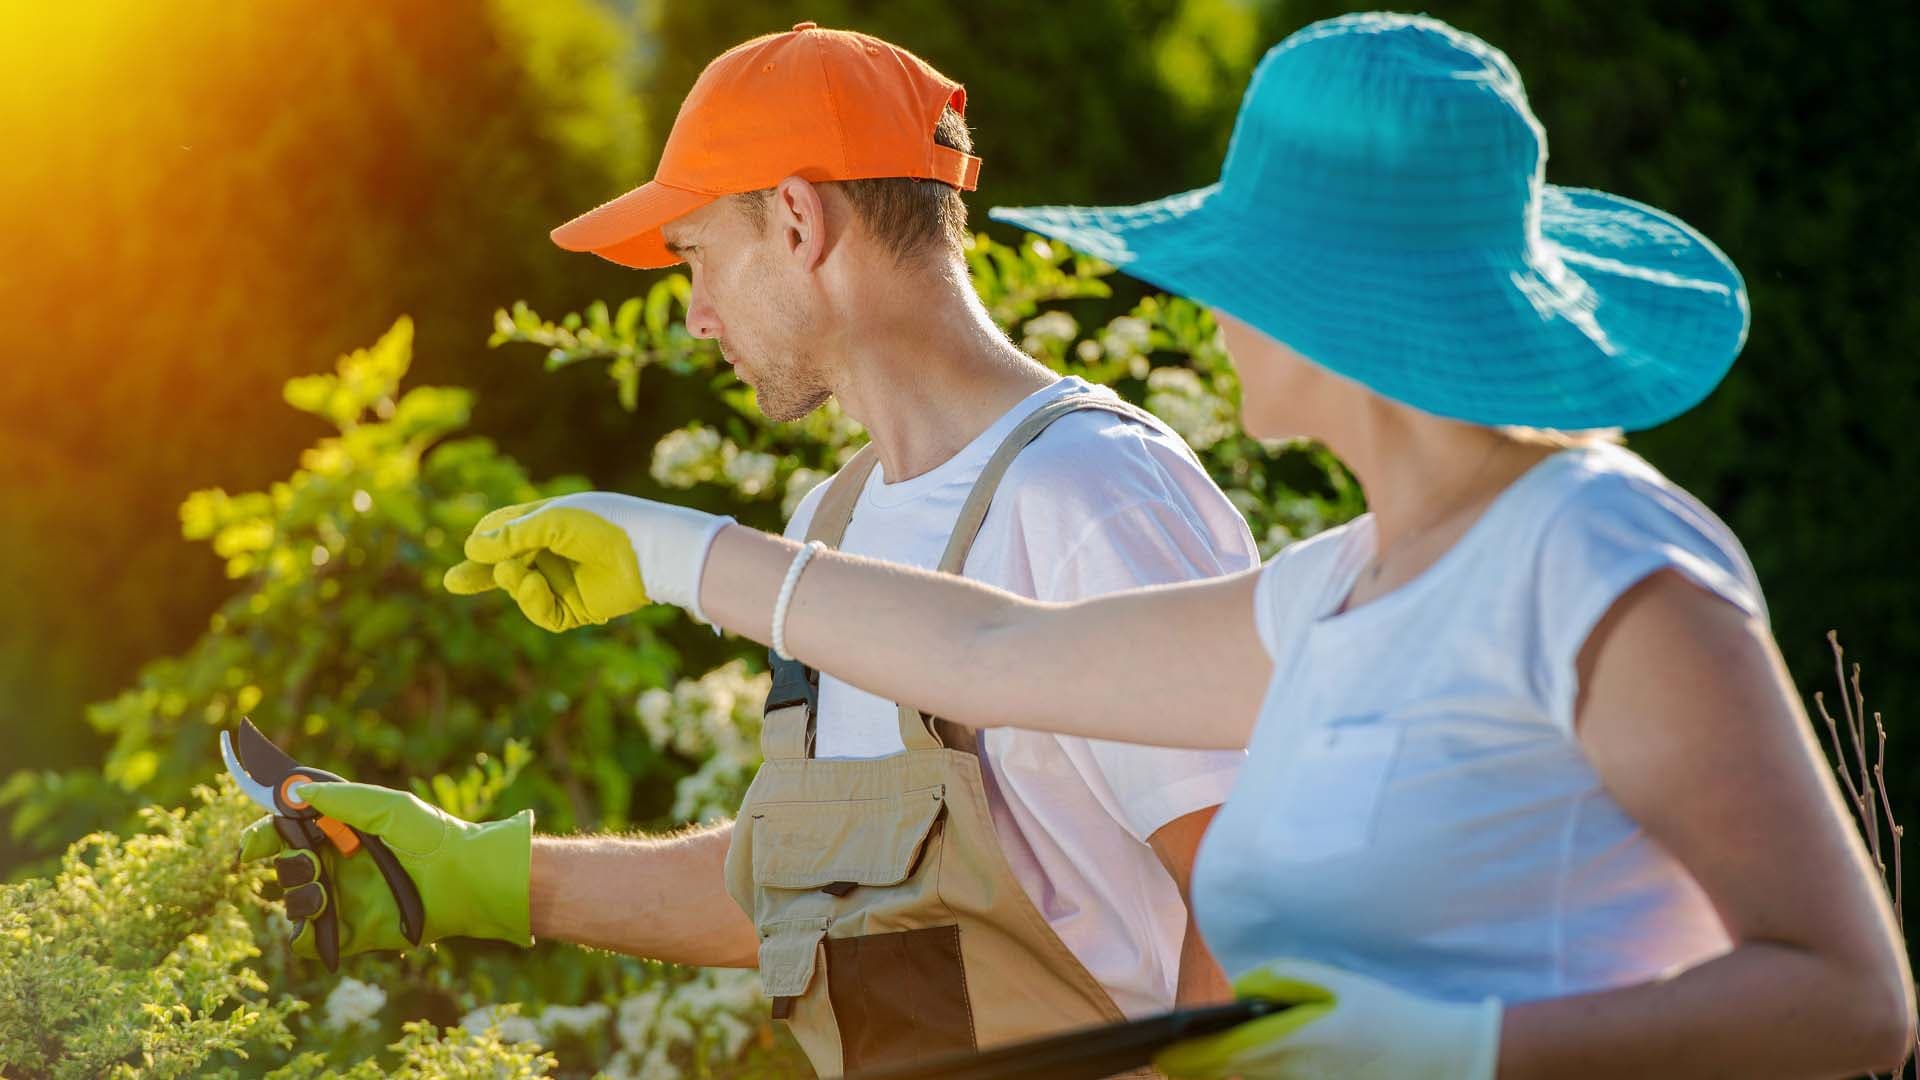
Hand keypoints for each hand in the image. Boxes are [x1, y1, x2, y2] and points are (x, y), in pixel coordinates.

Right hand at [237, 782, 533, 958]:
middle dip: (285, 862)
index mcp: (345, 833)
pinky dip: (306, 931)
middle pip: (287, 865)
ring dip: (296, 893)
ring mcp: (344, 900)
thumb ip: (343, 800)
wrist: (465, 878)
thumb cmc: (432, 836)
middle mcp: (340, 866)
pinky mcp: (351, 932)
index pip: (291, 832)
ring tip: (321, 888)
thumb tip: (295, 790)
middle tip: (308, 859)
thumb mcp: (389, 808)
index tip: (251, 844)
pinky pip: (309, 940)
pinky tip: (321, 913)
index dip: (266, 835)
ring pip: (293, 901)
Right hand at [443, 493, 731, 631]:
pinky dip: (533, 602)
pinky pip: (544, 612)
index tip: (474, 544)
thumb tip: (472, 547)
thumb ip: (512, 535)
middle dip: (480, 574)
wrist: (650, 552)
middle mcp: (554, 553)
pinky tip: (534, 586)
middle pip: (507, 567)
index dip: (487, 539)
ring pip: (521, 590)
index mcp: (549, 522)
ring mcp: (564, 581)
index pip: (507, 530)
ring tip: (515, 573)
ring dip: (513, 582)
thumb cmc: (604, 524)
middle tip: (452, 582)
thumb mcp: (552, 522)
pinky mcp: (577, 608)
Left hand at [1155, 959, 1500, 1079]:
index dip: (1186, 1058)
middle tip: (1179, 1057)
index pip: (1222, 1055)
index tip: (1161, 1054)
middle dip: (1201, 1068)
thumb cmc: (1392, 1015)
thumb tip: (1241, 990)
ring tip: (1210, 1061)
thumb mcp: (1339, 983)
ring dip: (1230, 1075)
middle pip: (1230, 1078)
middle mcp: (1297, 1074)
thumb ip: (1285, 979)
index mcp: (1297, 1038)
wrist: (1446, 1057)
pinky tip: (1257, 1068)